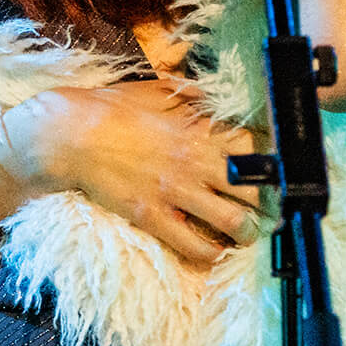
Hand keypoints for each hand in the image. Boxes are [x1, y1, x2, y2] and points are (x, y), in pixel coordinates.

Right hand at [0, 79, 264, 264]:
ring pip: (234, 222)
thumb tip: (208, 93)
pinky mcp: (152, 218)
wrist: (70, 135)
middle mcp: (193, 164)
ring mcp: (174, 193)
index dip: (271, 161)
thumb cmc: (111, 109)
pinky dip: (209, 253)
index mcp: (196, 132)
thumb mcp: (154, 92)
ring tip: (246, 233)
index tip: (276, 169)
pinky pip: (194, 246)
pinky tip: (211, 249)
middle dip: (270, 202)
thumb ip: (187, 95)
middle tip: (272, 210)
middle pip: (255, 189)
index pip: (253, 148)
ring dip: (247, 231)